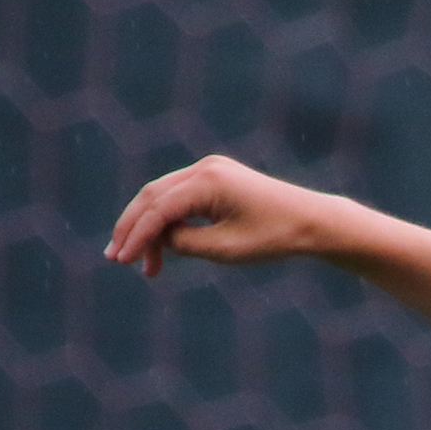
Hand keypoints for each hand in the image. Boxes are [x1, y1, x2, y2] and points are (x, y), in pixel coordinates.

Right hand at [105, 156, 345, 278]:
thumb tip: (158, 239)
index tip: (122, 260)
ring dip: (149, 227)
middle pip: (153, 197)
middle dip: (133, 229)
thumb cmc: (276, 238)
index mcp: (208, 181)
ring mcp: (210, 169)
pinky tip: (161, 246)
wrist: (314, 221)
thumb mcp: (227, 250)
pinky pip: (181, 197)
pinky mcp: (216, 177)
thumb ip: (187, 244)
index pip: (159, 208)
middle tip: (116, 258)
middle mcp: (205, 168)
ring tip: (138, 261)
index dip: (137, 235)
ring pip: (163, 196)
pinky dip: (169, 220)